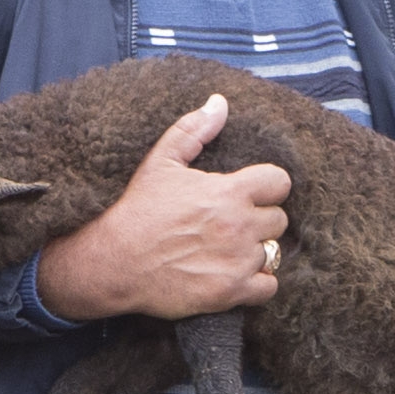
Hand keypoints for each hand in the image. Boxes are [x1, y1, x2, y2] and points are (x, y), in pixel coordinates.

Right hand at [32, 94, 288, 322]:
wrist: (115, 261)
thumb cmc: (138, 209)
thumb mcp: (161, 161)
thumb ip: (194, 130)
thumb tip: (220, 102)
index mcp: (229, 191)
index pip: (280, 182)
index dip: (267, 188)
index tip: (251, 195)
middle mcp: (239, 225)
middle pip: (279, 220)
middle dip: (260, 220)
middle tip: (234, 225)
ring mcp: (237, 260)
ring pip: (273, 252)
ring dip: (256, 251)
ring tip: (230, 250)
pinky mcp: (231, 291)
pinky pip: (268, 287)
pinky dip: (258, 283)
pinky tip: (236, 274)